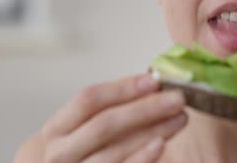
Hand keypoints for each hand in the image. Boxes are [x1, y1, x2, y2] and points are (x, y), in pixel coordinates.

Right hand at [13, 74, 186, 162]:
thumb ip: (114, 106)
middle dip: (145, 109)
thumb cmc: (84, 152)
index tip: (155, 80)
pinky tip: (160, 144)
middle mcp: (59, 154)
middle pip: (104, 124)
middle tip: (177, 98)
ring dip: (152, 131)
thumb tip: (154, 84)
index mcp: (56, 129)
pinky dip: (141, 158)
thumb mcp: (86, 128)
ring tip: (179, 118)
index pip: (88, 100)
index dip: (123, 88)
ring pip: (114, 151)